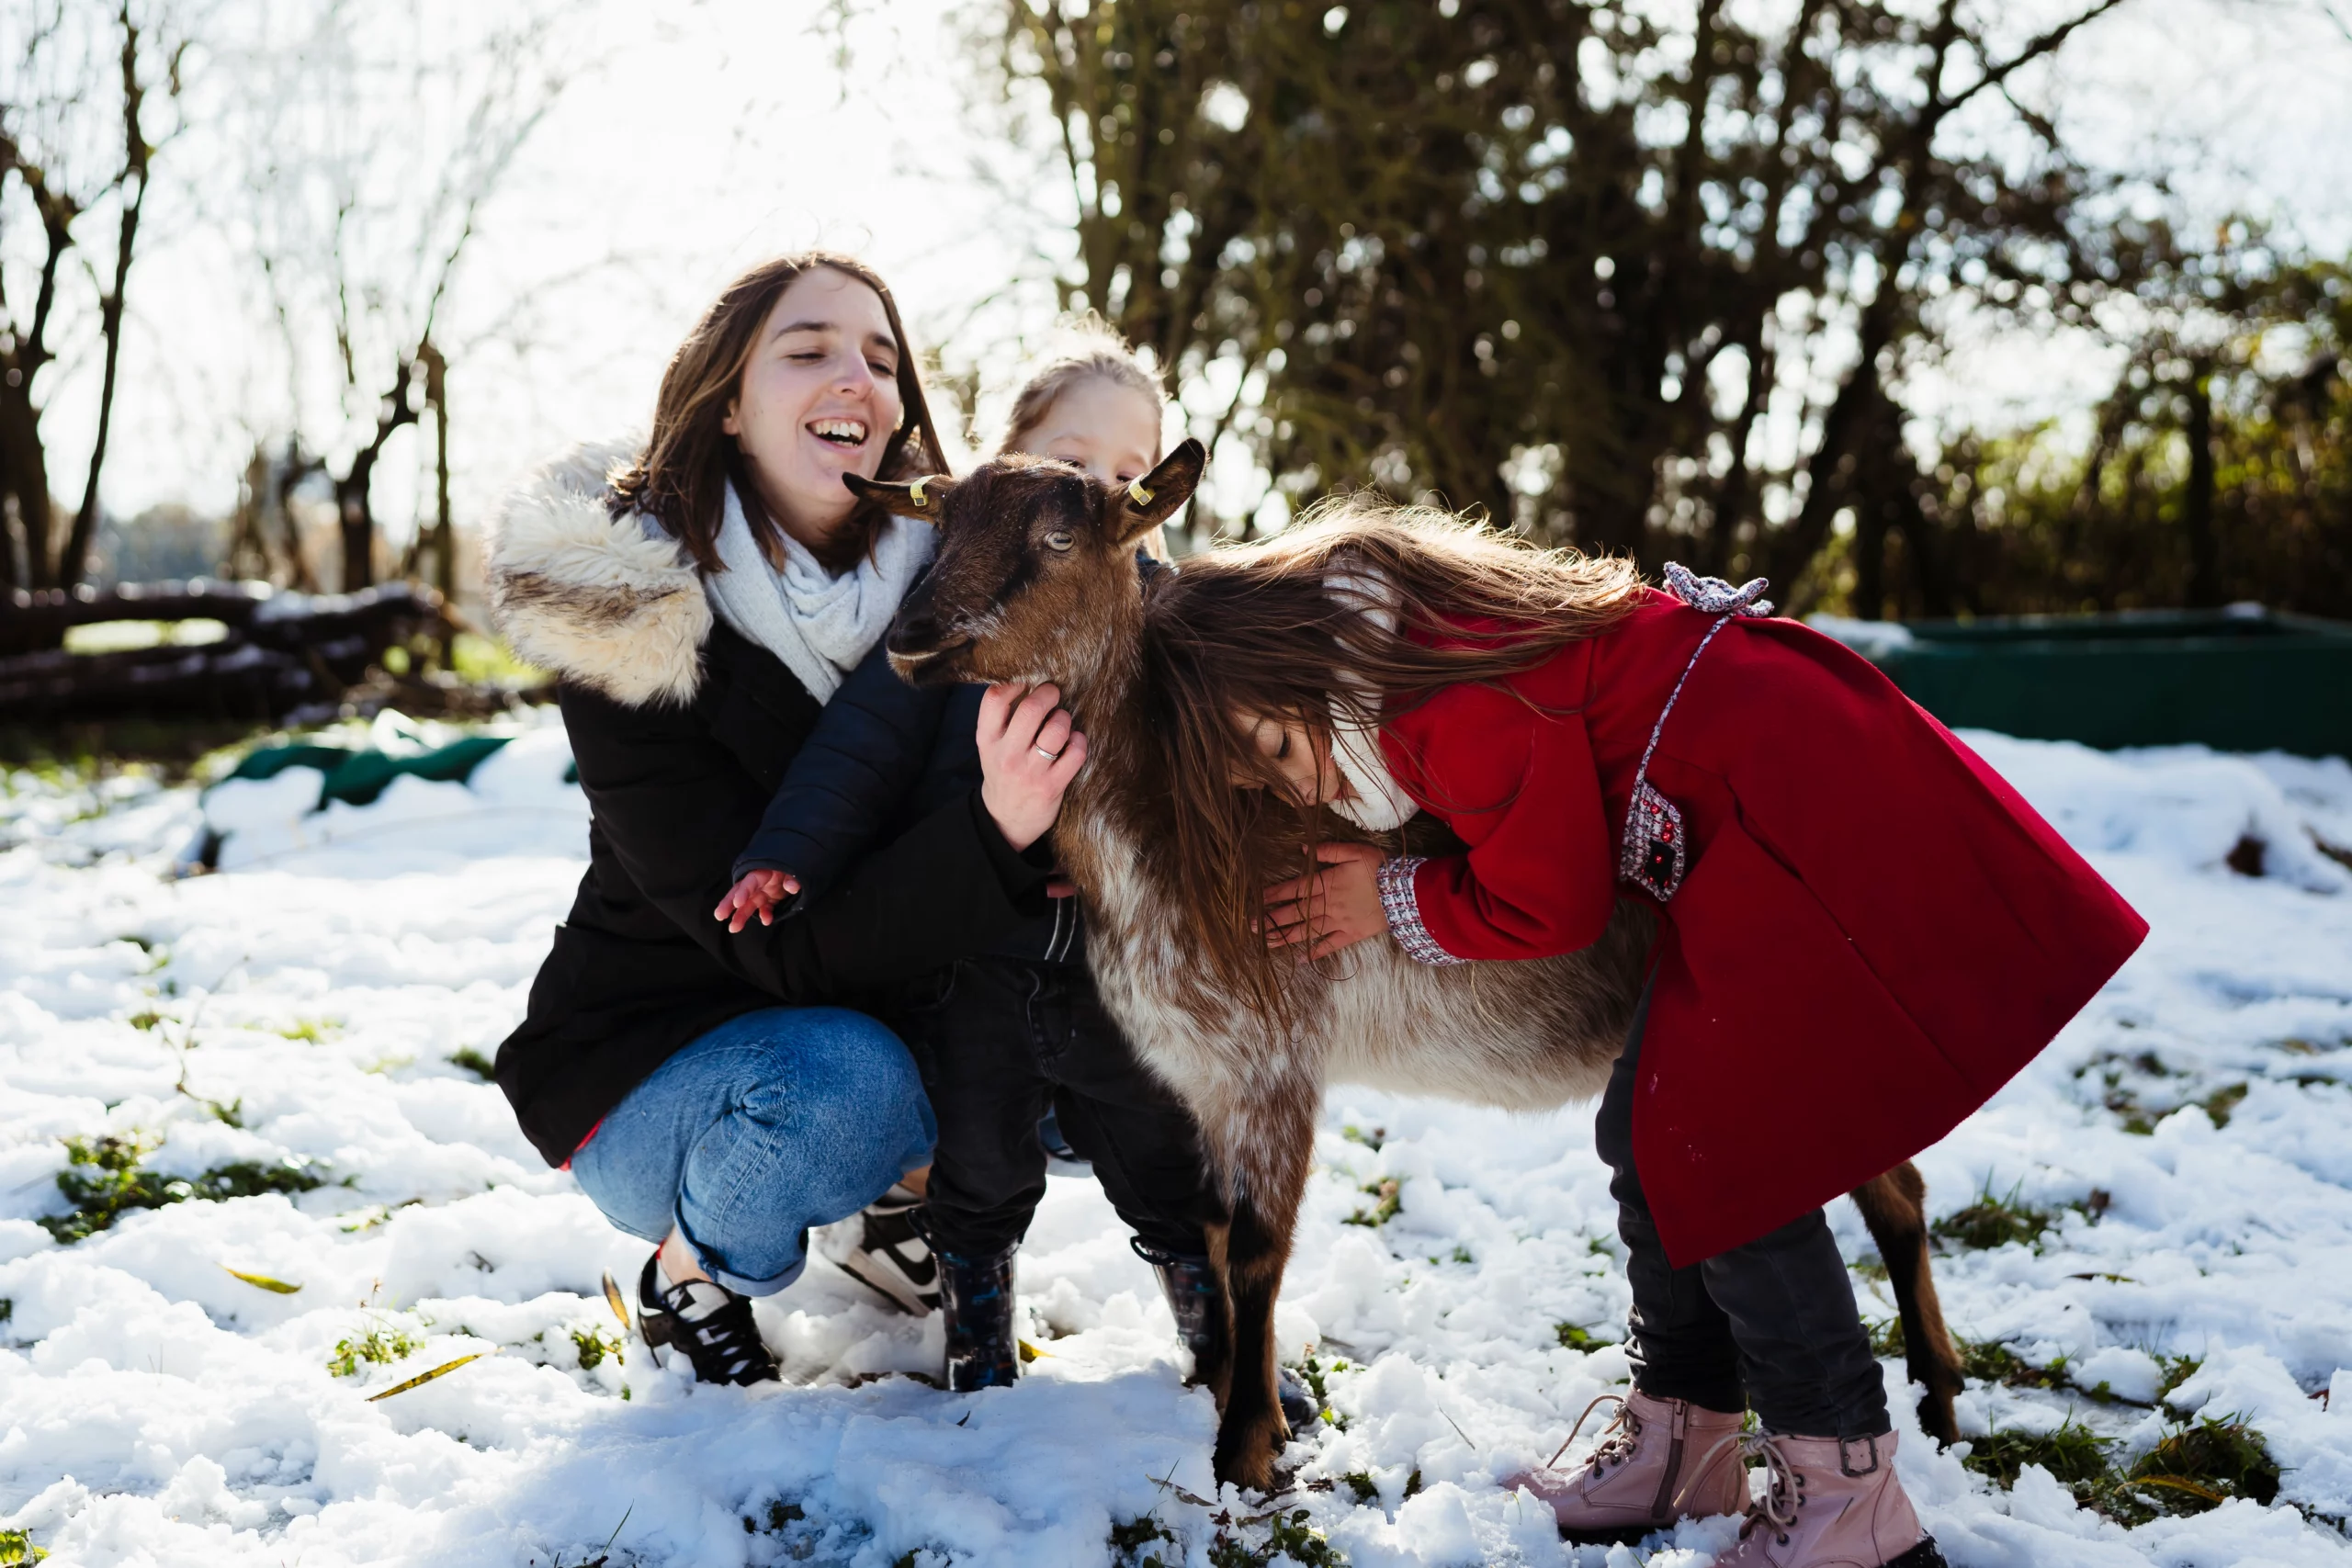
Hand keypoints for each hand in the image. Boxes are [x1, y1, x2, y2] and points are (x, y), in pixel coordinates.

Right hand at [713, 868, 798, 933]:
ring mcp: (763, 892)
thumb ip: (792, 877)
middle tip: (719, 915)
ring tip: (733, 928)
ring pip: (748, 904)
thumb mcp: (794, 868)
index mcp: (763, 872)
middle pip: (741, 892)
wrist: (798, 867)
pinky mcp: (769, 900)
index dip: (743, 891)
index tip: (736, 903)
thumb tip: (792, 886)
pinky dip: (765, 915)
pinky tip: (766, 921)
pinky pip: (764, 909)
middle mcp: (759, 883)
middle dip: (729, 904)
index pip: (750, 881)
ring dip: (741, 916)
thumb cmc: (793, 865)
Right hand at [977, 682, 1087, 851]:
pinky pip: (1076, 752)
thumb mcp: (990, 745)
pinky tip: (1073, 743)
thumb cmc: (1003, 771)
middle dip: (1049, 694)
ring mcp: (1030, 772)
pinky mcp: (1052, 786)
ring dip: (1064, 719)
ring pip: (1057, 729)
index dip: (1016, 682)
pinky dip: (1079, 742)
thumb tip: (1031, 680)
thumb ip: (1002, 716)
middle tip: (1053, 694)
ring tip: (1061, 722)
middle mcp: (1007, 755)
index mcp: (987, 740)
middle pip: (1031, 709)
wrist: (1005, 820)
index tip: (1027, 683)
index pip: (995, 698)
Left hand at [1262, 841, 1387, 961]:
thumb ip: (1329, 851)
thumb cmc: (1380, 868)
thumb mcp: (1355, 851)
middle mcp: (1328, 905)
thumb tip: (1304, 850)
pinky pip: (1330, 946)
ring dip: (1286, 937)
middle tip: (1252, 926)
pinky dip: (1315, 953)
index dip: (1274, 894)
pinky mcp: (1351, 934)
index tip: (1256, 900)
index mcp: (1327, 883)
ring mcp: (1339, 922)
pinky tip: (1301, 960)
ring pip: (1307, 931)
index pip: (1293, 889)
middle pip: (1295, 912)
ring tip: (1267, 943)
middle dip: (1272, 919)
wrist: (1405, 893)